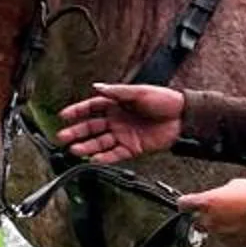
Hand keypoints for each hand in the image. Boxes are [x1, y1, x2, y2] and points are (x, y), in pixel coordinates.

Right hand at [57, 82, 185, 162]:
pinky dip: (104, 157)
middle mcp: (117, 120)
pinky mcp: (132, 148)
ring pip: (100, 142)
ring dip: (86, 146)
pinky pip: (115, 154)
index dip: (77, 112)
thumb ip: (117, 92)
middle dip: (76, 132)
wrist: (183, 117)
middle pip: (91, 127)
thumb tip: (97, 87)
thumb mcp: (138, 92)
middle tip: (62, 137)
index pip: (91, 108)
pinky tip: (94, 159)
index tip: (64, 116)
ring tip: (74, 150)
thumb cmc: (164, 100)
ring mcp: (123, 135)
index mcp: (116, 104)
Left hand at [179, 179, 245, 246]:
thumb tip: (218, 196)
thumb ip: (219, 193)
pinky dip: (232, 235)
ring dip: (221, 226)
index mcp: (207, 203)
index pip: (183, 204)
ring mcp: (219, 235)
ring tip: (239, 218)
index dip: (186, 204)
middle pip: (198, 220)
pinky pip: (226, 240)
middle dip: (206, 217)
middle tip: (221, 211)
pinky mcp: (231, 245)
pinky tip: (244, 227)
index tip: (187, 204)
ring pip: (214, 231)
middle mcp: (209, 221)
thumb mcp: (234, 185)